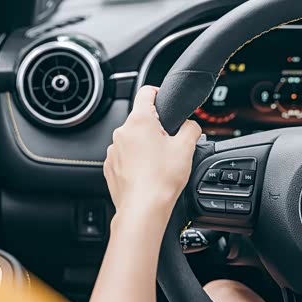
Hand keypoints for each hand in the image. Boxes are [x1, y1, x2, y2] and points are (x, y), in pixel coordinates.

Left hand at [103, 86, 202, 226]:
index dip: (157, 92)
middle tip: (169, 143)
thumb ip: (191, 128)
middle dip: (155, 128)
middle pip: (140, 120)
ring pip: (132, 140)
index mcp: (139, 121)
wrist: (143, 208)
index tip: (163, 98)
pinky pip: (124, 157)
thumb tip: (191, 126)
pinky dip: (135, 161)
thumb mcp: (186, 148)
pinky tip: (147, 174)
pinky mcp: (109, 167)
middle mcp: (122, 132)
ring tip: (158, 163)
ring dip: (144, 145)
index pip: (146, 92)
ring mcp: (113, 150)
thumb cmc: (161, 179)